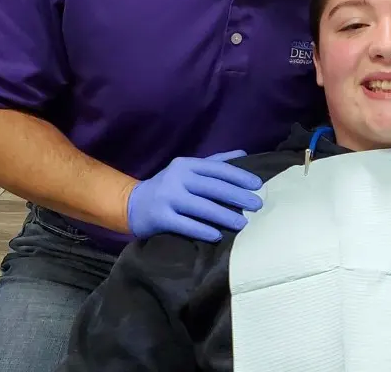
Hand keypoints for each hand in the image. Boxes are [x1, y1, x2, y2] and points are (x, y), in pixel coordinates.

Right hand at [127, 151, 262, 241]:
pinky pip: (185, 225)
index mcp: (187, 164)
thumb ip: (215, 162)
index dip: (239, 176)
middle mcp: (177, 177)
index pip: (218, 168)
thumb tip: (243, 154)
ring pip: (202, 207)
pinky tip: (217, 236)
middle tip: (257, 205)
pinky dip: (202, 230)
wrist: (132, 204)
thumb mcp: (188, 169)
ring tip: (243, 223)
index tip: (258, 185)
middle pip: (213, 187)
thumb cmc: (169, 186)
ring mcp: (168, 197)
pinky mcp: (160, 217)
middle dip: (238, 196)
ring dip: (224, 216)